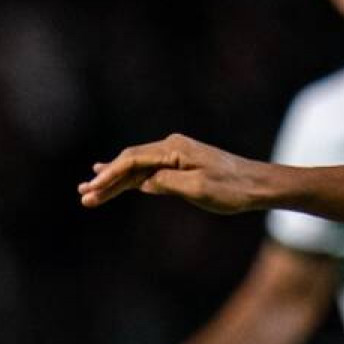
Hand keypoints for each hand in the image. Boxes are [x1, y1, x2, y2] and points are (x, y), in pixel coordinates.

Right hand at [79, 135, 273, 213]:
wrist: (259, 185)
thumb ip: (166, 183)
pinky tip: (116, 181)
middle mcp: (172, 147)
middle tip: (83, 196)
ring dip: (115, 181)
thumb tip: (143, 183)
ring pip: (138, 168)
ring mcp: (176, 155)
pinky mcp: (182, 165)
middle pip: (130, 163)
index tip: (92, 190)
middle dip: (106, 180)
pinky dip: (132, 179)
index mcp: (174, 149)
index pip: (132, 161)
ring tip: (90, 193)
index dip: (110, 176)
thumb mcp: (197, 188)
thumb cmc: (232, 189)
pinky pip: (150, 171)